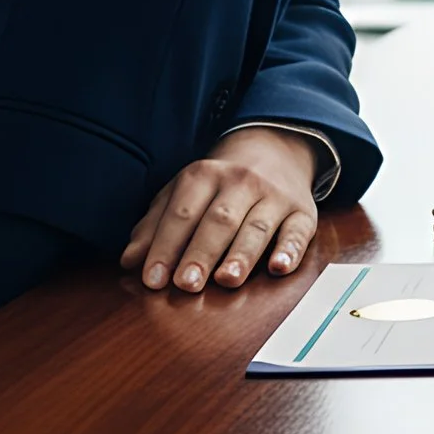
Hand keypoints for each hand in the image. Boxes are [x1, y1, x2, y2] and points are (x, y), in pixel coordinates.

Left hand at [122, 125, 319, 295]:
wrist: (275, 148)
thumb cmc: (220, 184)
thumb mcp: (182, 193)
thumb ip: (155, 225)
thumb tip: (130, 260)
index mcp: (205, 175)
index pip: (182, 213)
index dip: (165, 247)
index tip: (153, 279)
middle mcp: (242, 181)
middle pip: (219, 220)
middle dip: (201, 253)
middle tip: (186, 284)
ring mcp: (275, 195)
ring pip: (257, 226)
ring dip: (242, 254)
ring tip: (227, 279)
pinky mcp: (303, 211)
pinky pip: (299, 231)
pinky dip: (290, 250)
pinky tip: (279, 267)